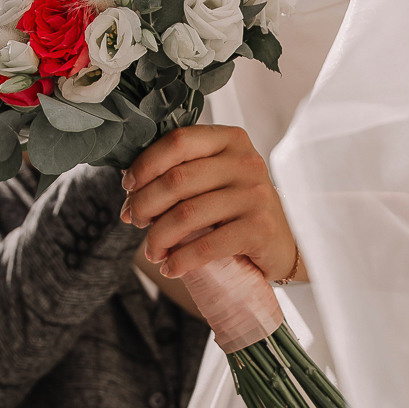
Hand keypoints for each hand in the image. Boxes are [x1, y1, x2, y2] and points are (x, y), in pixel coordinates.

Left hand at [121, 125, 301, 283]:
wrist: (280, 243)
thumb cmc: (237, 208)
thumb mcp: (213, 179)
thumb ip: (180, 172)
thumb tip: (129, 184)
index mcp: (230, 140)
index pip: (177, 142)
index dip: (145, 165)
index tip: (128, 187)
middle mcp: (246, 162)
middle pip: (177, 179)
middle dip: (144, 204)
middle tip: (134, 221)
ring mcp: (256, 194)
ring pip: (187, 213)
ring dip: (158, 237)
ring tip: (152, 251)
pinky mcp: (260, 228)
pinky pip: (207, 245)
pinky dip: (181, 260)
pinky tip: (172, 267)